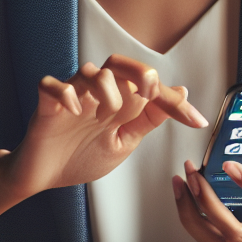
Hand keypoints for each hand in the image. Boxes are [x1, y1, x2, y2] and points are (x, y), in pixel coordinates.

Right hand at [5, 54, 207, 197]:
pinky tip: (74, 110)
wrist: (46, 178)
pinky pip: (52, 85)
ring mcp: (71, 97)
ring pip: (91, 71)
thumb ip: (148, 119)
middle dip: (138, 72)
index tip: (196, 120)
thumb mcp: (124, 142)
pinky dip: (64, 93)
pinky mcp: (46, 105)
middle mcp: (96, 94)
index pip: (148, 87)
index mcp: (117, 102)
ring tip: (106, 114)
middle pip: (118, 64)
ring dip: (105, 88)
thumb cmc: (81, 156)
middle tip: (149, 92)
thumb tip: (182, 94)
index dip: (173, 99)